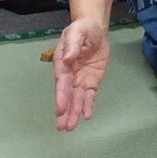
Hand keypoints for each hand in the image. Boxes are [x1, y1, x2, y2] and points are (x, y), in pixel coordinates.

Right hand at [54, 17, 110, 131]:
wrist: (95, 30)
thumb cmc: (83, 29)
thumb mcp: (77, 31)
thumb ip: (73, 44)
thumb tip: (69, 58)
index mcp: (63, 63)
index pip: (62, 83)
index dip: (61, 96)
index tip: (60, 109)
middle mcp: (70, 75)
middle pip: (67, 95)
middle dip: (65, 111)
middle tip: (62, 127)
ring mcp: (80, 80)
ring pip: (77, 100)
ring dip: (73, 113)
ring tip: (70, 128)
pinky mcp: (91, 83)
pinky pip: (89, 97)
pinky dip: (88, 106)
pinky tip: (86, 116)